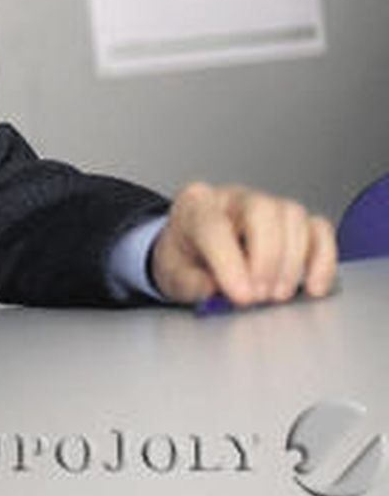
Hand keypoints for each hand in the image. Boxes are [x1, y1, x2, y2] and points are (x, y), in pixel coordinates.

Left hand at [151, 182, 336, 307]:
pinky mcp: (292, 221)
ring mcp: (265, 204)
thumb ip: (191, 283)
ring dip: (293, 261)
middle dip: (267, 258)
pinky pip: (319, 229)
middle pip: (261, 210)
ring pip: (293, 216)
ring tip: (278, 295)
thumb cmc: (183, 258)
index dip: (230, 263)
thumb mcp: (172, 274)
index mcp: (194, 207)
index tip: (243, 297)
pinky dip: (323, 259)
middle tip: (262, 296)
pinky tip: (313, 286)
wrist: (190, 250)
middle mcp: (231, 198)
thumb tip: (216, 291)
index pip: (214, 225)